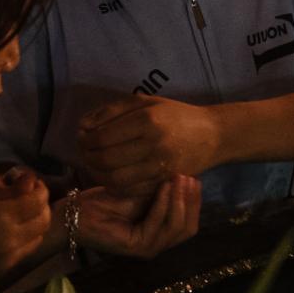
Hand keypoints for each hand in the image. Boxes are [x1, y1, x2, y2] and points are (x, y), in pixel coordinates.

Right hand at [0, 169, 49, 290]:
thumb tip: (21, 184)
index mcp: (4, 217)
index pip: (38, 200)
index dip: (39, 188)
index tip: (30, 180)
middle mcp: (14, 239)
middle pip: (44, 220)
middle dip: (42, 205)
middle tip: (30, 196)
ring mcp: (12, 258)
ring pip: (38, 238)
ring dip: (36, 224)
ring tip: (22, 214)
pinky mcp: (5, 271)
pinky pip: (25, 252)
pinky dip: (26, 239)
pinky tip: (12, 232)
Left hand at [68, 175, 200, 259]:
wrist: (76, 214)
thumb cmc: (104, 203)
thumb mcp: (140, 194)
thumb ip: (162, 193)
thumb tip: (187, 176)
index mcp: (159, 235)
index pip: (188, 224)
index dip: (195, 202)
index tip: (195, 178)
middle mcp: (156, 245)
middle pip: (187, 229)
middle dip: (192, 202)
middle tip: (190, 178)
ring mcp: (147, 249)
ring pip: (176, 228)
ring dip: (180, 201)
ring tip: (179, 179)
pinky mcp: (137, 247)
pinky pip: (158, 225)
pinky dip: (164, 204)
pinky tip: (165, 187)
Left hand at [77, 96, 225, 199]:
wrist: (212, 135)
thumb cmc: (176, 115)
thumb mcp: (145, 102)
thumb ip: (112, 111)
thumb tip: (83, 125)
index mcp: (147, 120)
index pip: (102, 136)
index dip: (85, 140)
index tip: (81, 137)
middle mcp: (154, 144)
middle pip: (106, 159)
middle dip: (87, 157)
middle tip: (83, 152)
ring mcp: (160, 166)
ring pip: (115, 179)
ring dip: (97, 174)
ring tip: (93, 165)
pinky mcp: (165, 182)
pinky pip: (130, 190)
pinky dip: (114, 185)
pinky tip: (110, 176)